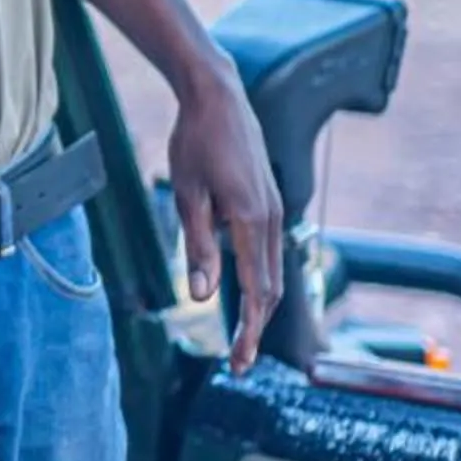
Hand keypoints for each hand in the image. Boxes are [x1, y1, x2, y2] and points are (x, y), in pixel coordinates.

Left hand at [165, 54, 284, 374]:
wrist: (219, 96)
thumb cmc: (194, 142)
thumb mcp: (185, 195)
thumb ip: (196, 247)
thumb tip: (200, 296)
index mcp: (249, 218)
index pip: (254, 290)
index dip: (247, 330)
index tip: (237, 361)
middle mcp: (270, 217)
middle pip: (270, 289)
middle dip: (255, 329)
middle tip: (236, 363)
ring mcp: (274, 209)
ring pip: (273, 271)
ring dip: (260, 308)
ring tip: (240, 338)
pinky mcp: (270, 201)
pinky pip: (269, 251)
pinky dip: (261, 281)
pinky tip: (246, 295)